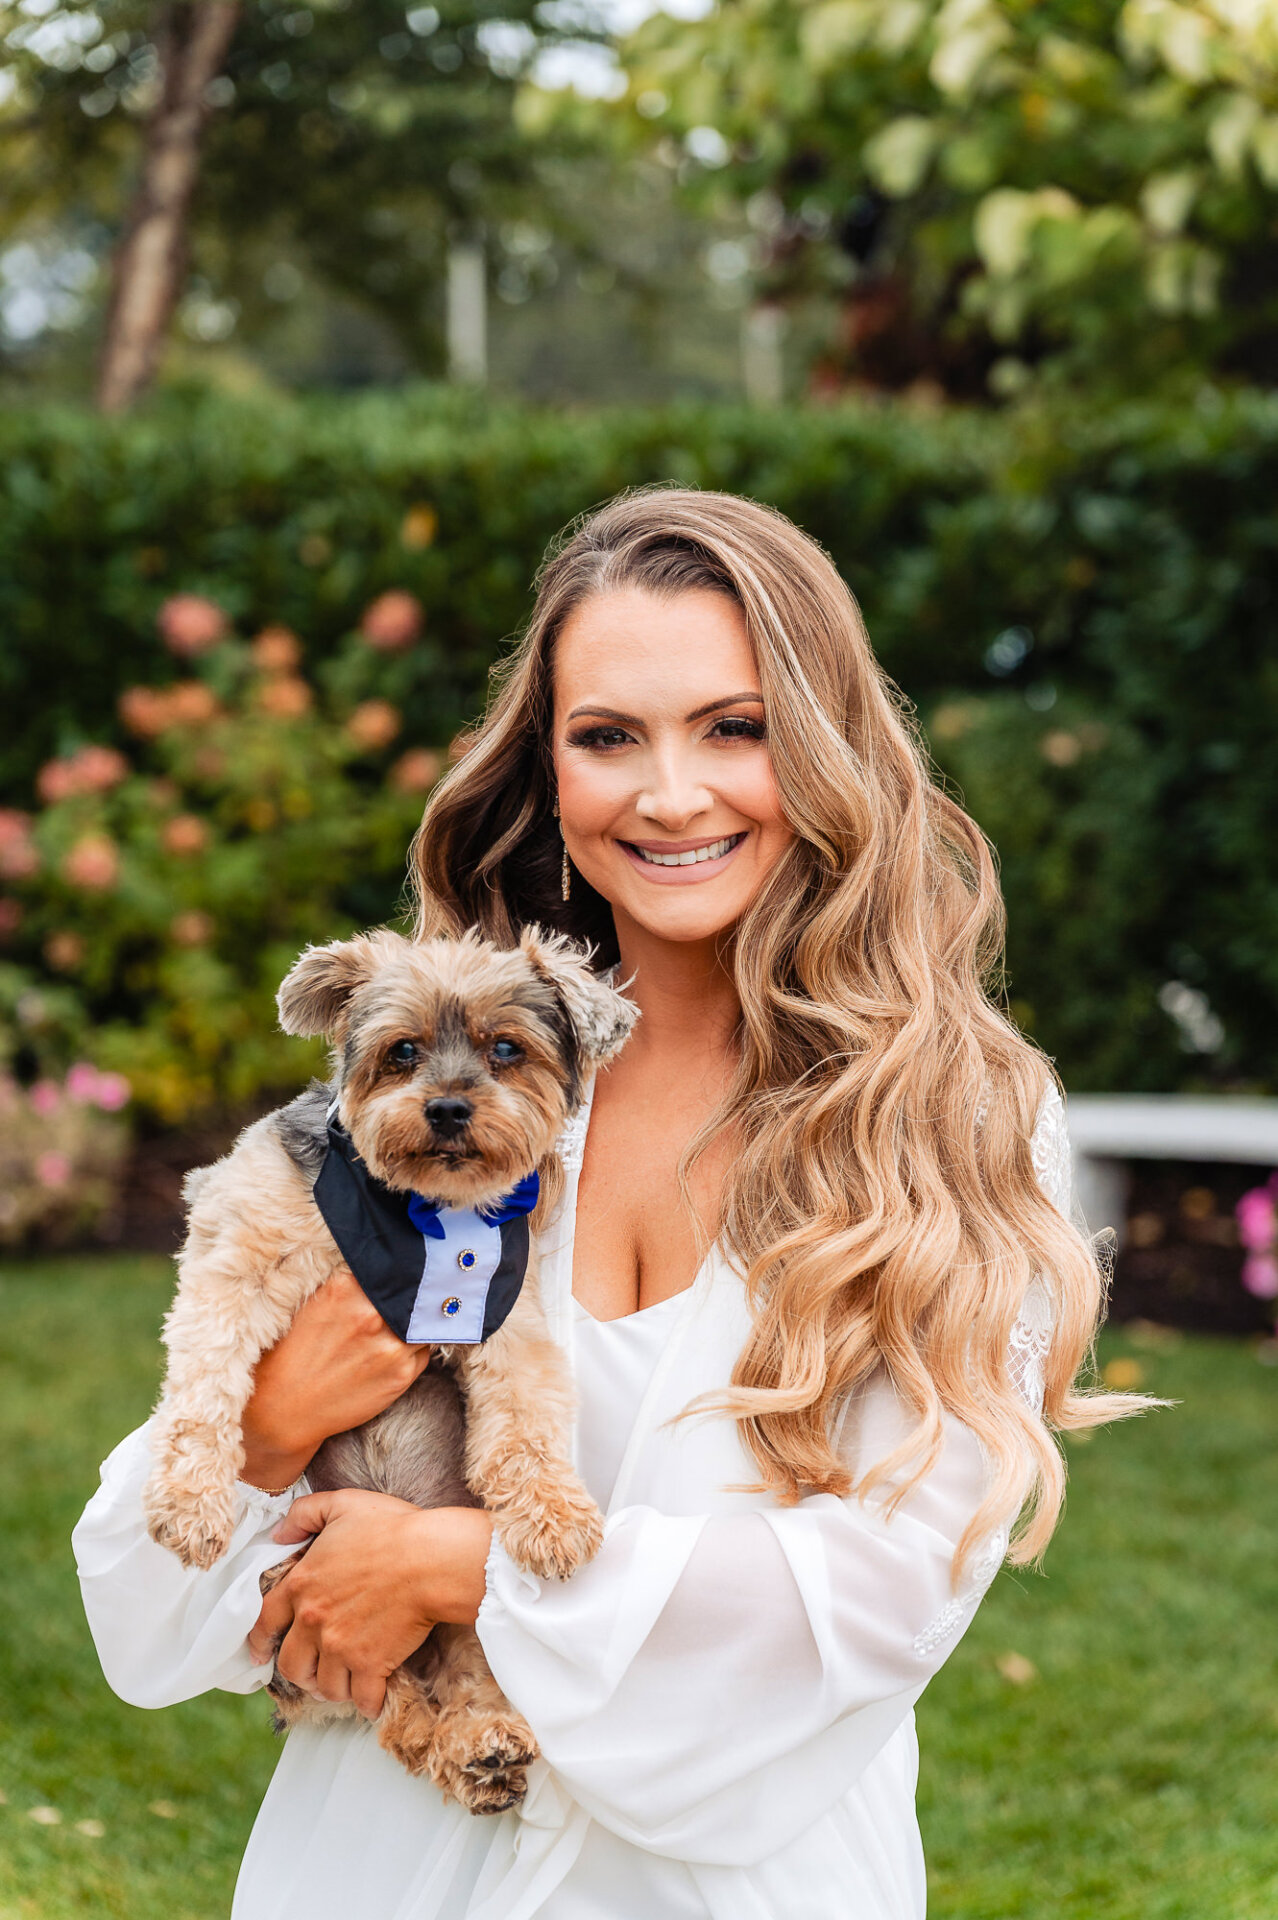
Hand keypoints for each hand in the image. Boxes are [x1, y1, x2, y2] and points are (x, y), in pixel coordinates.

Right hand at [240, 1269, 432, 1490]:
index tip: (397, 1279)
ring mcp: (390, 1345)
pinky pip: (423, 1352)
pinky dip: (414, 1351)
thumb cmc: (290, 1356)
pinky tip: (390, 1356)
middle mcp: (371, 1314)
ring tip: (391, 1334)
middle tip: (400, 1306)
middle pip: (410, 1293)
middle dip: (406, 1299)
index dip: (393, 1276)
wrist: (283, 1409)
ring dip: (414, 1327)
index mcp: (344, 1288)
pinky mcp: (401, 1374)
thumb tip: (381, 1272)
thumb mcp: (312, 1304)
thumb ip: (348, 1286)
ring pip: (421, 1324)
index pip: (389, 1269)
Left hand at [248, 1490, 493, 1717]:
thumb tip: (279, 1533)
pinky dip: (367, 1703)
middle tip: (312, 1673)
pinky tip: (372, 1698)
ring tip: (344, 1683)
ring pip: (326, 1686)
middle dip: (300, 1673)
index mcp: (302, 1584)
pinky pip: (363, 1699)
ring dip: (334, 1687)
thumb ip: (304, 1513)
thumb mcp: (343, 1504)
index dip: (259, 1640)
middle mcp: (314, 1621)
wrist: (431, 1559)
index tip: (259, 1654)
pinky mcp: (371, 1664)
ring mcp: (341, 1647)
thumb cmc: (392, 1528)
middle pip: (291, 1665)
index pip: (265, 1621)